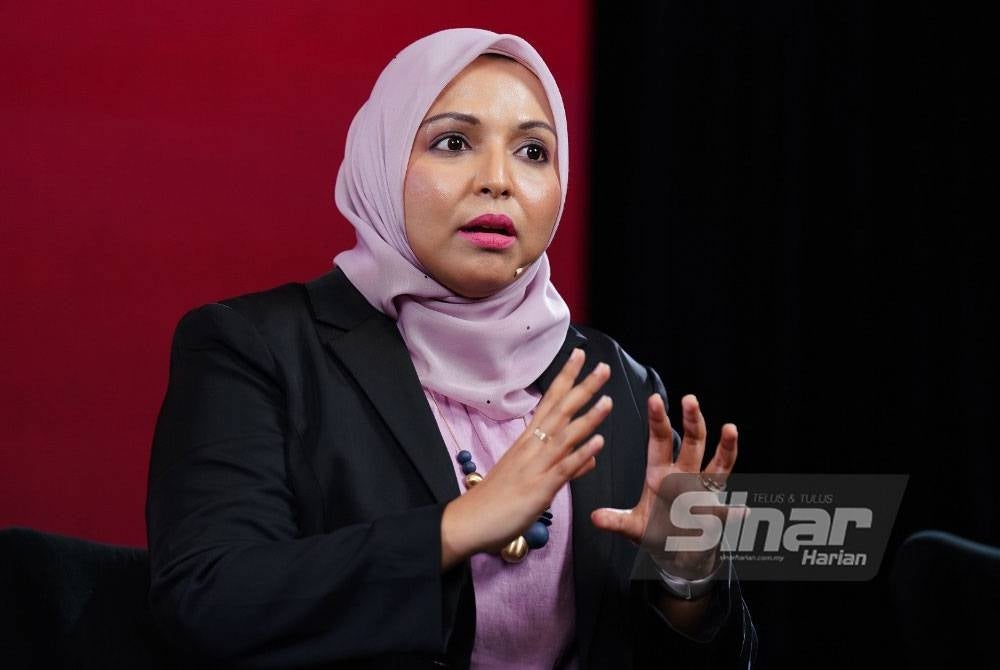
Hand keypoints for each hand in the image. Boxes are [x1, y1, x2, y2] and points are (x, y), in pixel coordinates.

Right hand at [441, 348, 612, 568]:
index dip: (566, 378)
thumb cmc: (496, 500)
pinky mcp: (539, 488)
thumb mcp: (533, 479)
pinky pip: (563, 468)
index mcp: (528, 441)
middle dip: (583, 389)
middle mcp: (531, 447)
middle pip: (561, 411)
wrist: (469, 521)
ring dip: (588, 417)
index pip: (550, 401)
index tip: (579, 356)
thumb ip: (567, 467)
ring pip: (565, 436)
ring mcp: (535, 466)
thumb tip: (590, 458)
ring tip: (608, 400)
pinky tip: (598, 443)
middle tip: (603, 368)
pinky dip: (581, 454)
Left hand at [590, 393, 738, 577]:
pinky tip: (743, 510)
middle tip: (690, 400)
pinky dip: (733, 512)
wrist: (678, 554)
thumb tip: (594, 517)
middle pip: (691, 443)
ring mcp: (703, 492)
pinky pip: (724, 512)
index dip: (658, 420)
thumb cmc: (656, 532)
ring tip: (730, 428)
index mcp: (661, 473)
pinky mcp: (715, 513)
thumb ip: (616, 521)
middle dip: (692, 421)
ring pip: (716, 465)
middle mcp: (684, 476)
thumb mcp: (632, 526)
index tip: (654, 399)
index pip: (659, 441)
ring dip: (724, 447)